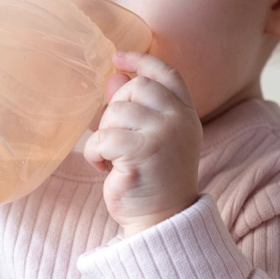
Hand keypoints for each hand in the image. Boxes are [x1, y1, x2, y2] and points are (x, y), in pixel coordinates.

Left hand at [83, 50, 201, 237]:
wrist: (162, 220)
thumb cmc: (153, 179)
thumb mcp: (151, 138)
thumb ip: (136, 107)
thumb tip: (113, 75)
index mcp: (185, 115)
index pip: (167, 74)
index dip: (141, 60)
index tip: (117, 57)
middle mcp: (179, 121)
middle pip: (135, 88)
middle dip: (114, 109)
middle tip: (114, 137)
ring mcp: (162, 135)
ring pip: (115, 112)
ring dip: (103, 134)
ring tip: (110, 158)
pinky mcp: (140, 153)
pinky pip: (102, 137)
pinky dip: (94, 153)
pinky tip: (105, 168)